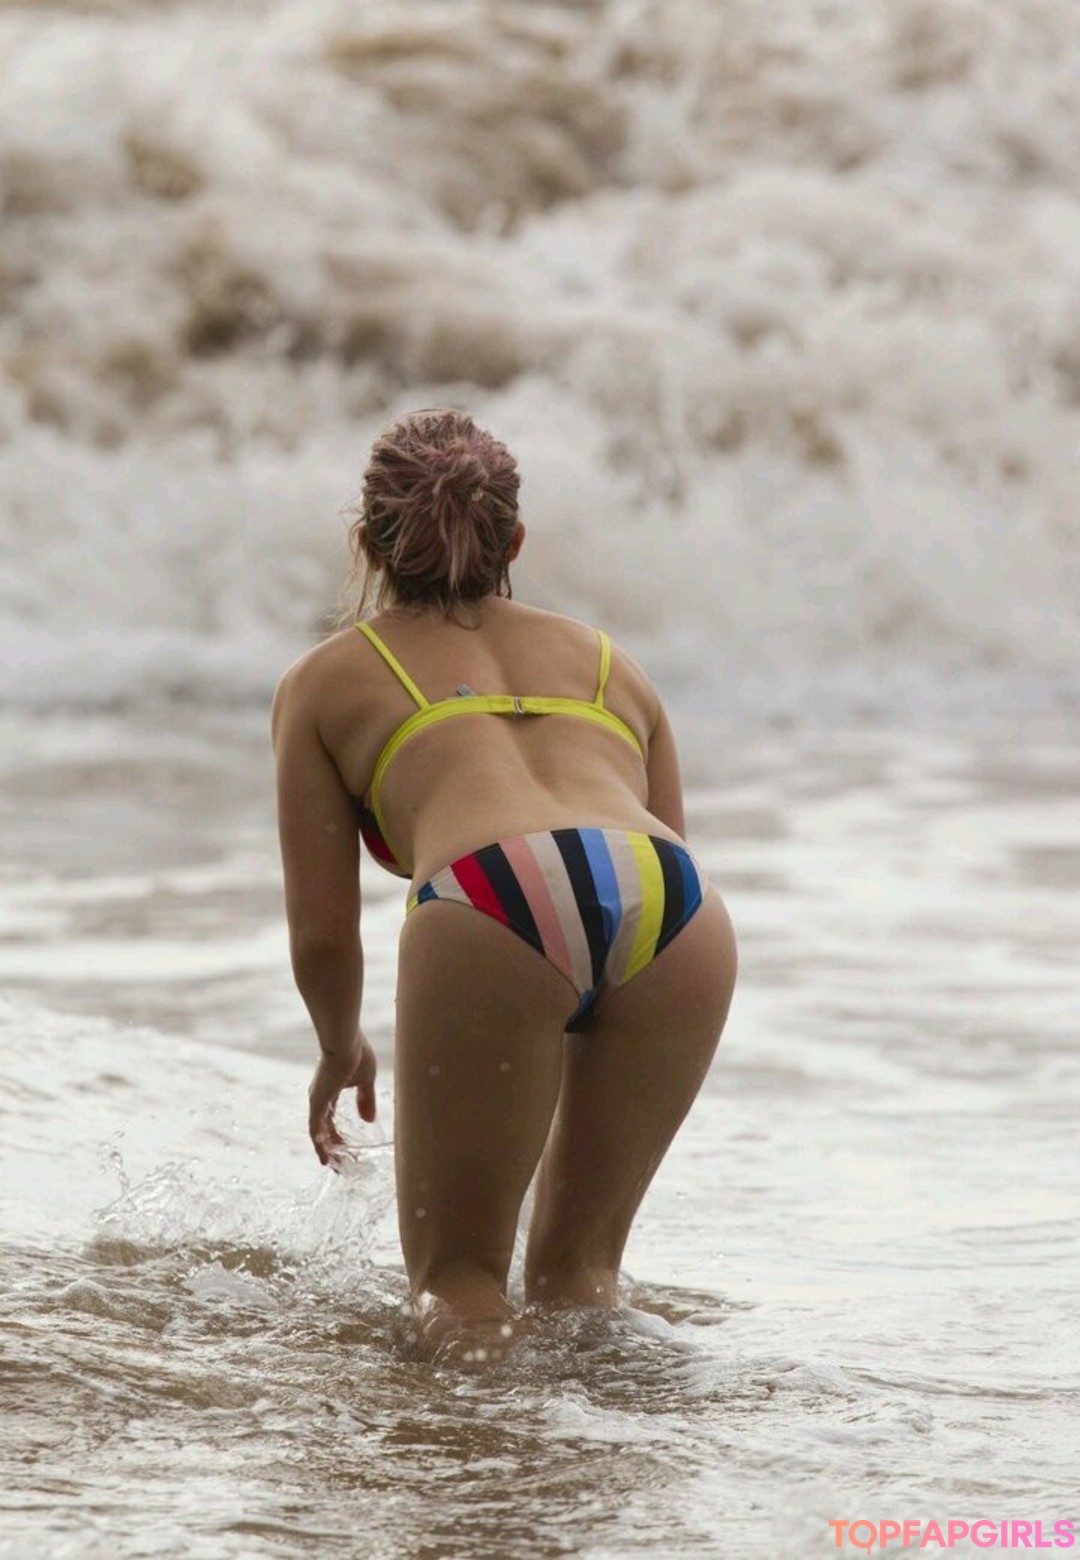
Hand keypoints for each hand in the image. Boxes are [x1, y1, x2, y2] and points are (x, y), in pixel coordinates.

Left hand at [308, 1030, 376, 1167]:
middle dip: (332, 1147)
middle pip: (323, 1128)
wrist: (345, 1042)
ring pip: (318, 1132)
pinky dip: (319, 1144)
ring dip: (326, 1150)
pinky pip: (315, 1130)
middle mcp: (320, 1096)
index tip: (345, 1148)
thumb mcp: (366, 1080)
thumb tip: (369, 1120)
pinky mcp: (316, 1102)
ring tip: (335, 1166)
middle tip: (341, 1164)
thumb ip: (366, 1099)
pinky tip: (325, 1158)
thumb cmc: (356, 1054)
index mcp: (330, 1089)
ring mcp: (316, 1099)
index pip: (330, 1117)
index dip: (337, 1133)